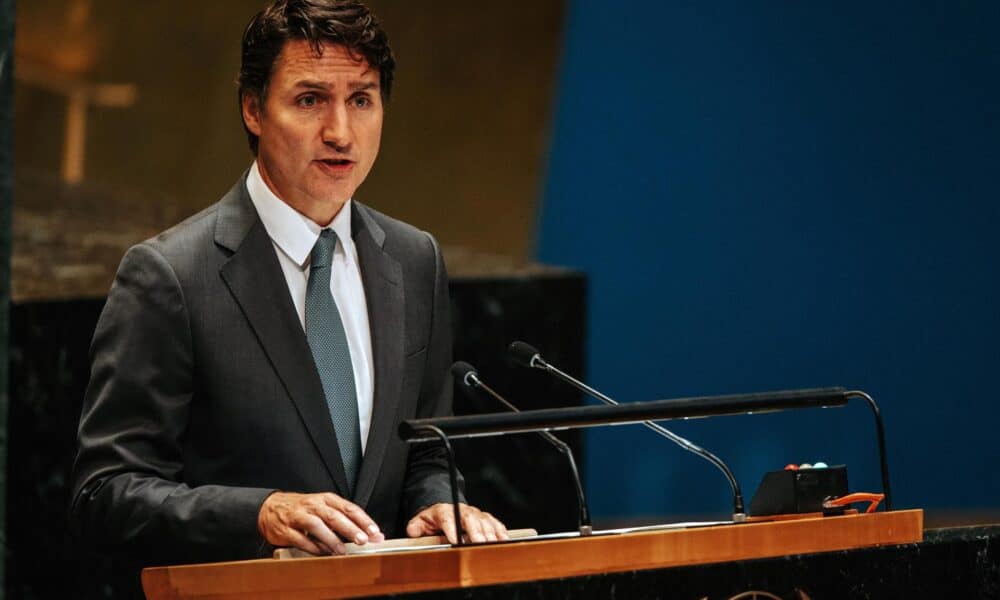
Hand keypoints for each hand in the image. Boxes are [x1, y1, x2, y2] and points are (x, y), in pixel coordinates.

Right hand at [258, 491, 385, 554]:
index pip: (349, 508)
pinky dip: (312, 547)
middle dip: (350, 529)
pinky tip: (322, 553)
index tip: (374, 531)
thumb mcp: (323, 508)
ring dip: (331, 539)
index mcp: (326, 499)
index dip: (363, 520)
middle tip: (362, 540)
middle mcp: (313, 505)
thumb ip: (342, 519)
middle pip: (334, 516)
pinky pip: (301, 539)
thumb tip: (366, 534)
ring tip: (342, 550)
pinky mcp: (286, 529)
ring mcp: (299, 516)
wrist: (270, 508)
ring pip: (317, 525)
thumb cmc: (302, 509)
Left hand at [406, 503, 508, 543]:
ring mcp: (475, 513)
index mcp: (444, 511)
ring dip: (490, 533)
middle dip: (476, 531)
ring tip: (493, 544)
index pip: (448, 518)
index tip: (456, 541)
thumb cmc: (434, 519)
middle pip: (470, 518)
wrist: (445, 509)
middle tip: (480, 543)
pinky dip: (500, 531)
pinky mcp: (485, 518)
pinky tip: (504, 540)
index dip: (452, 529)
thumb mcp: (420, 521)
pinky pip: (494, 522)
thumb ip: (415, 527)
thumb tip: (413, 531)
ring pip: (484, 520)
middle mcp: (462, 510)